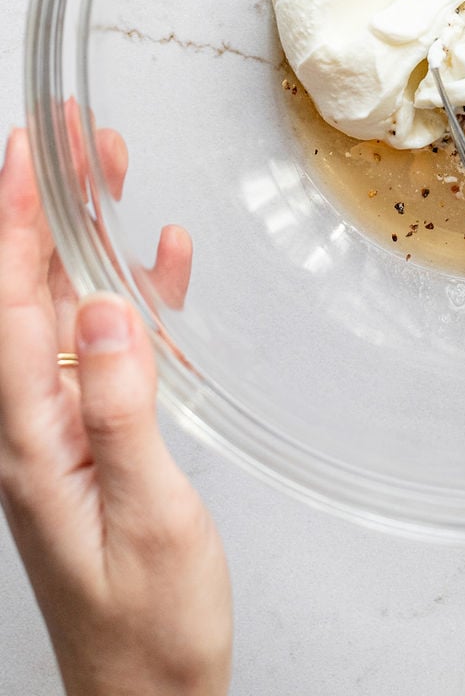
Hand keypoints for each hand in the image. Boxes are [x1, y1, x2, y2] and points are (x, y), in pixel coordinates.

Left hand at [0, 126, 231, 695]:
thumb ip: (121, 410)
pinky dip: (130, 292)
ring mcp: (61, 429)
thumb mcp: (148, 516)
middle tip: (67, 132)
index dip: (11, 220)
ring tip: (105, 167)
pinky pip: (105, 346)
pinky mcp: (94, 437)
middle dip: (40, 204)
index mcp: (28, 440)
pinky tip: (156, 258)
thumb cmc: (148, 626)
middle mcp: (32, 425)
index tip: (24, 149)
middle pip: (26, 291)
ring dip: (82, 235)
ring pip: (63, 307)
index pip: (8, 306)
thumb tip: (104, 311)